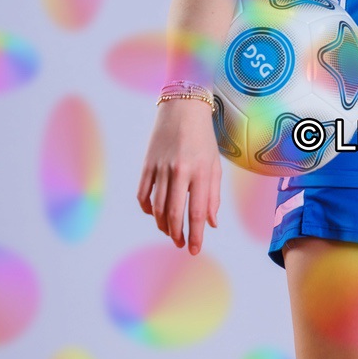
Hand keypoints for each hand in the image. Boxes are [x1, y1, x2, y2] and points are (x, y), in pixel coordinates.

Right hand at [136, 100, 220, 254]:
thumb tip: (211, 223)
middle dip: (177, 234)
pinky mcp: (147, 164)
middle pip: (174, 213)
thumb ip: (213, 195)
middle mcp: (179, 171)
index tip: (195, 249)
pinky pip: (143, 194)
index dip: (196, 234)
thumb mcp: (214, 164)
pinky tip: (155, 214)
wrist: (182, 109)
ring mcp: (160, 168)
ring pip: (157, 207)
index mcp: (200, 171)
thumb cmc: (203, 138)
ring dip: (163, 225)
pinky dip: (147, 208)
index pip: (197, 212)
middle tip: (182, 244)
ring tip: (170, 232)